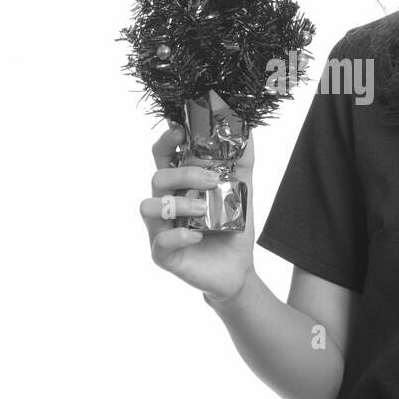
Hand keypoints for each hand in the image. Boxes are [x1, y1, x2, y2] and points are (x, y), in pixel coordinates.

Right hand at [140, 120, 255, 300]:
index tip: (180, 132)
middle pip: (158, 177)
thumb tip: (248, 131)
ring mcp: (161, 229)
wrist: (238, 267)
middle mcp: (166, 203)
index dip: (167, 142)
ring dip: (178, 205)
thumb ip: (242, 162)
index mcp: (180, 185)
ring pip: (150, 206)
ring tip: (203, 210)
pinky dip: (179, 236)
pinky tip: (197, 237)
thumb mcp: (242, 191)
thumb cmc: (232, 227)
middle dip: (183, 175)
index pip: (163, 157)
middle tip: (211, 182)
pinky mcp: (163, 253)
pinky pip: (160, 241)